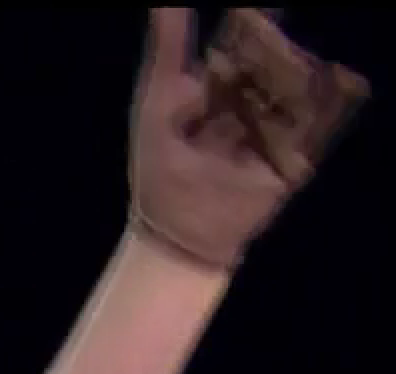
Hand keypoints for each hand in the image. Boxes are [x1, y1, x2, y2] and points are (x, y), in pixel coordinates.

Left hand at [129, 8, 368, 270]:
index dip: (255, 17)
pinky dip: (329, 101)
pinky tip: (338, 80)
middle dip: (276, 45)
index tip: (262, 5)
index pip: (241, 38)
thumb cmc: (159, 167)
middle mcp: (249, 99)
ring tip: (289, 64)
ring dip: (295, 72)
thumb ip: (168, 47)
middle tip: (274, 30)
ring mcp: (274, 125)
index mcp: (215, 84)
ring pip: (297, 85)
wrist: (176, 229)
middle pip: (273, 59)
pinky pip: (318, 122)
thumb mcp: (157, 100)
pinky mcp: (293, 154)